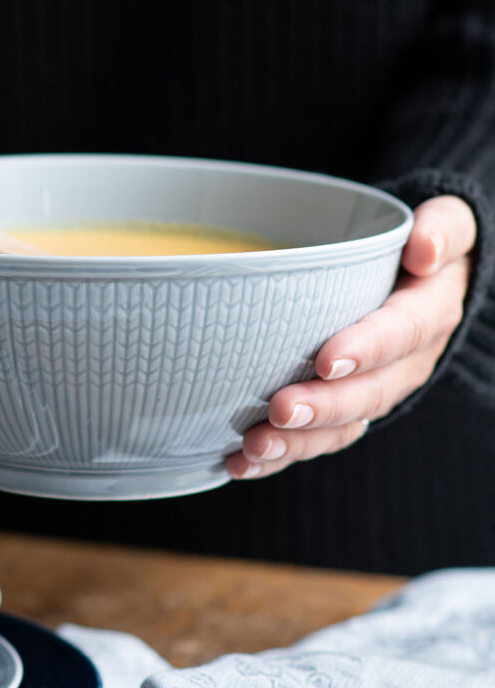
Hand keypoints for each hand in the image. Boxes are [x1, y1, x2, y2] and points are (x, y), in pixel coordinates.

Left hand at [226, 195, 474, 479]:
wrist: (422, 285)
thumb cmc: (419, 253)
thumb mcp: (447, 224)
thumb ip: (442, 229)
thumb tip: (424, 249)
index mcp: (427, 315)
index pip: (403, 333)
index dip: (367, 349)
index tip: (326, 360)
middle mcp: (404, 364)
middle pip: (368, 393)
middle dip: (323, 407)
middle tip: (278, 411)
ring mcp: (373, 391)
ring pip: (342, 427)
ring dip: (297, 442)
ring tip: (253, 447)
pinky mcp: (345, 409)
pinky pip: (318, 439)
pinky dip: (281, 455)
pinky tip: (240, 463)